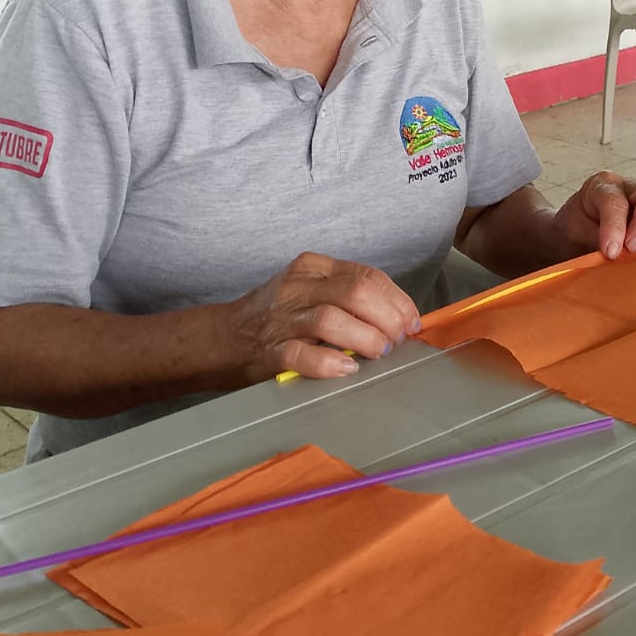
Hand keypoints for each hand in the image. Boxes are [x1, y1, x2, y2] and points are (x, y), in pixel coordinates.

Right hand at [227, 252, 421, 383]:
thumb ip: (348, 295)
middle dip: (388, 318)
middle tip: (398, 340)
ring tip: (379, 353)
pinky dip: (329, 362)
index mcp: (313, 268)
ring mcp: (283, 319)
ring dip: (366, 337)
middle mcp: (298, 288)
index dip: (397, 300)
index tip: (411, 321)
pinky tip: (347, 367)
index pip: (367, 275)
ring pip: (332, 319)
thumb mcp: (310, 289)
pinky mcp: (271, 351)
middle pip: (356, 293)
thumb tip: (398, 316)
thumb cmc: (276, 316)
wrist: (223, 338)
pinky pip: (303, 354)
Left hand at [554, 171, 635, 260]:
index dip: (615, 226)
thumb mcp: (575, 239)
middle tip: (635, 247)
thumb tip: (617, 257)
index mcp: (602, 187)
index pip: (615, 200)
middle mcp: (629, 187)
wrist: (572, 238)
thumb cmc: (575, 235)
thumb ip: (596, 244)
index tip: (611, 251)